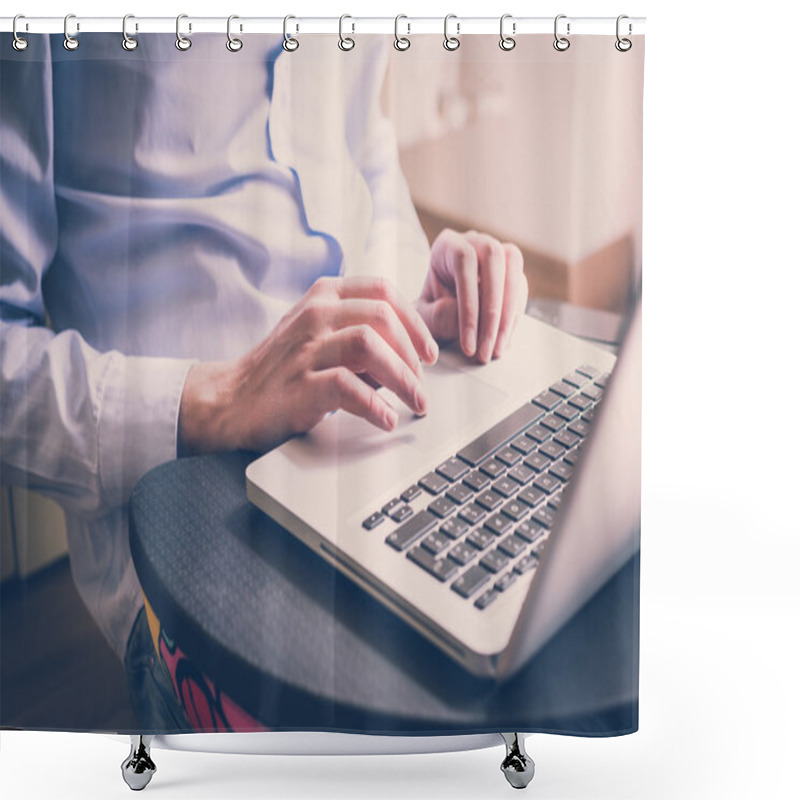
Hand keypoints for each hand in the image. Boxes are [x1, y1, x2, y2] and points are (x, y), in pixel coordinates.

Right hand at [178, 276, 438, 454]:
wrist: (231, 400)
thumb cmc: (282, 369)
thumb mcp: (317, 333)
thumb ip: (358, 332)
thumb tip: (409, 356)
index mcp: (323, 296)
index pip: (383, 291)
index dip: (415, 321)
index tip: (428, 350)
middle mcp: (314, 315)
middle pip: (382, 316)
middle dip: (413, 352)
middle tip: (423, 383)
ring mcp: (305, 348)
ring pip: (369, 346)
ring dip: (402, 378)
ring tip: (415, 402)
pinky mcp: (300, 384)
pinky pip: (348, 387)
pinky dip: (375, 405)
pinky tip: (386, 419)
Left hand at [415, 229, 526, 362]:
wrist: (439, 314)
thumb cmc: (429, 311)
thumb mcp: (424, 317)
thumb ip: (438, 316)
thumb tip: (463, 320)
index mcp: (447, 246)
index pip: (464, 261)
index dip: (469, 303)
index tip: (468, 342)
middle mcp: (476, 243)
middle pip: (495, 259)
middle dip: (493, 310)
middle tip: (485, 349)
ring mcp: (497, 255)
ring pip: (514, 273)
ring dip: (507, 316)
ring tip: (495, 350)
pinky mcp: (512, 273)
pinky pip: (521, 290)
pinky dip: (513, 317)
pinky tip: (502, 340)